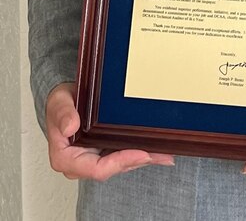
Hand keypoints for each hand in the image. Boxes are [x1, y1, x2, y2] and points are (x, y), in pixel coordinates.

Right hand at [46, 83, 174, 180]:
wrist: (64, 100)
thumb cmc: (60, 103)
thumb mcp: (58, 103)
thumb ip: (63, 114)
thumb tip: (70, 127)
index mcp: (66, 158)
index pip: (97, 168)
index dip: (120, 163)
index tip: (140, 153)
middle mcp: (81, 163)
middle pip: (114, 168)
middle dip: (139, 161)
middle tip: (161, 154)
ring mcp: (94, 158)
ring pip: (122, 164)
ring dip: (144, 159)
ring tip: (165, 154)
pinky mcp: (104, 151)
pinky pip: (123, 155)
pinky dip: (140, 153)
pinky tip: (156, 150)